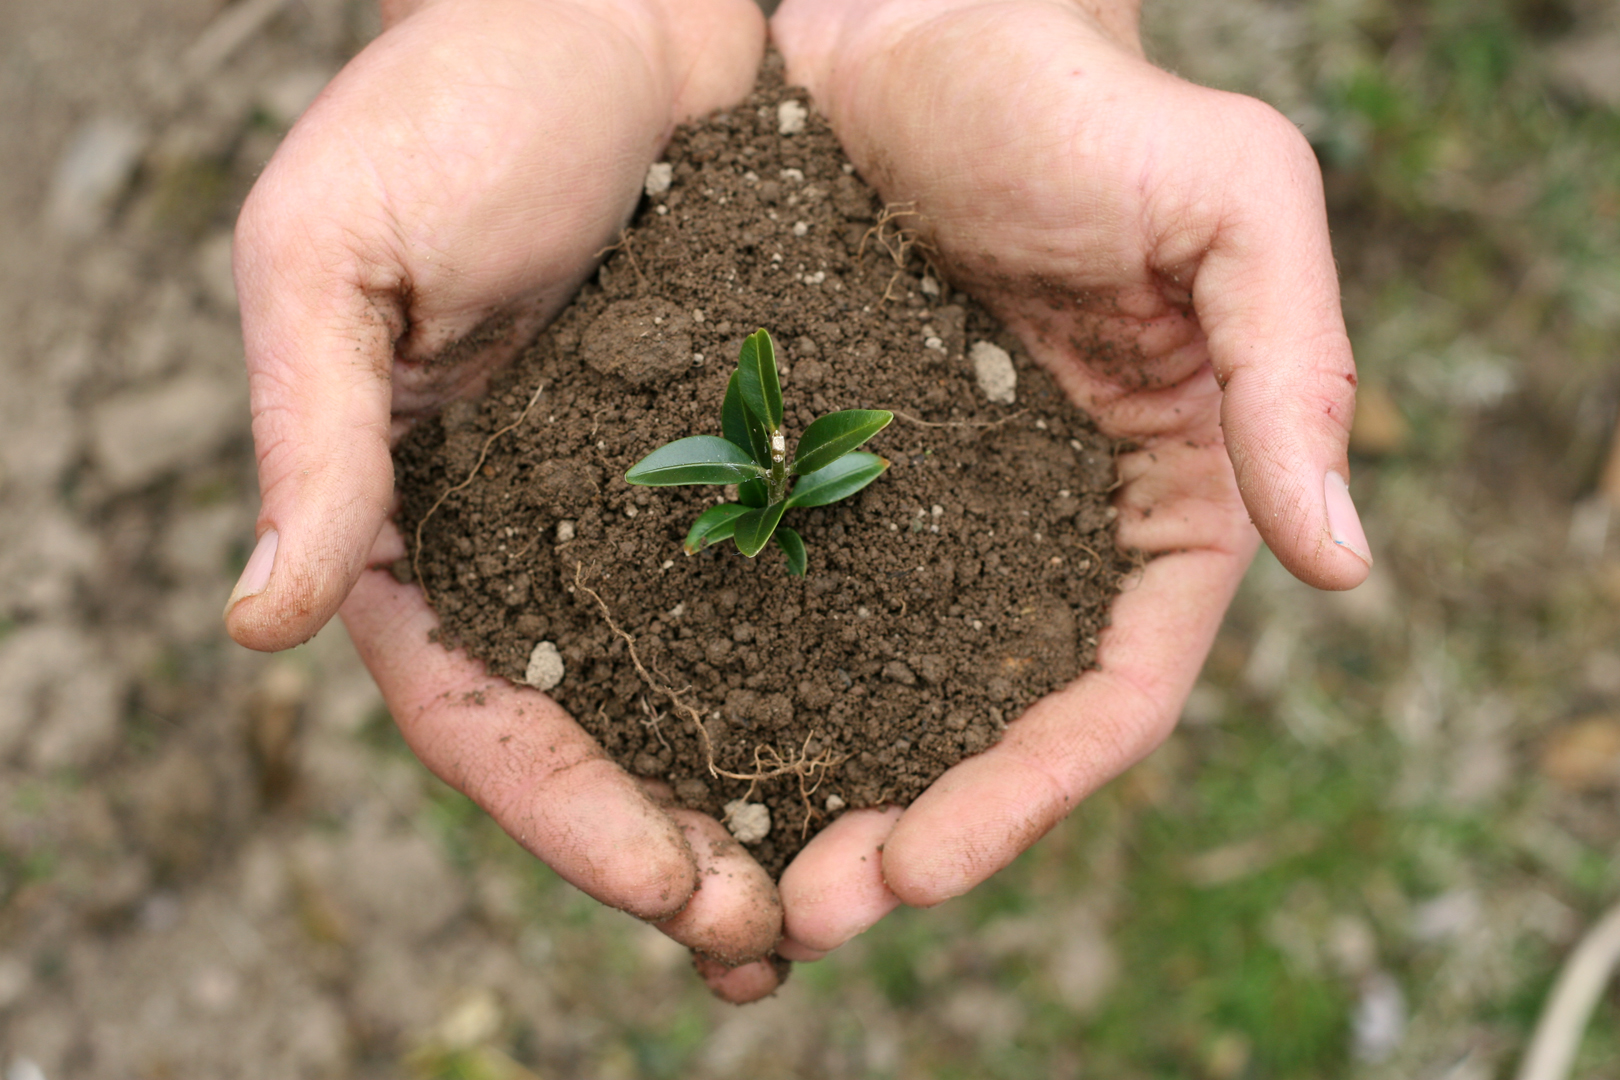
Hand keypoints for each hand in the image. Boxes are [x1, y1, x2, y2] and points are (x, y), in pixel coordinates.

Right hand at [225, 0, 787, 999]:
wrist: (631, 0)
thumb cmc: (464, 97)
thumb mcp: (337, 248)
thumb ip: (311, 430)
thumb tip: (262, 621)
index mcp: (417, 517)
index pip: (479, 710)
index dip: (564, 814)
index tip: (668, 887)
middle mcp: (539, 539)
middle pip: (600, 738)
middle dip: (675, 851)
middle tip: (770, 939)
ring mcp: (651, 510)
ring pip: (705, 694)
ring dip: (766, 803)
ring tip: (846, 893)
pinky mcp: (754, 458)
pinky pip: (799, 594)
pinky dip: (840, 684)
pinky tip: (903, 747)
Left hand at [769, 0, 1371, 958]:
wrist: (908, 18)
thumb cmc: (1075, 93)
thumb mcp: (1227, 198)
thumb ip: (1291, 367)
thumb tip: (1344, 559)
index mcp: (1163, 498)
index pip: (1115, 692)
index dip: (1032, 794)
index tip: (925, 863)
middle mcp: (1051, 532)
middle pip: (995, 727)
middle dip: (919, 835)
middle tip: (809, 913)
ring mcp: (938, 516)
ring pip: (893, 695)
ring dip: (828, 795)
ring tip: (741, 880)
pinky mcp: (832, 478)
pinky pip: (799, 610)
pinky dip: (762, 693)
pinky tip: (689, 746)